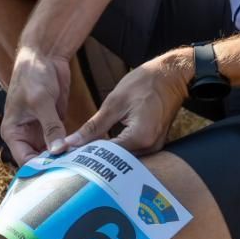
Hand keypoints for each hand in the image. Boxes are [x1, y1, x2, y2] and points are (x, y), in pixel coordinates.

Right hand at [1, 45, 71, 164]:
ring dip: (66, 158)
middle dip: (56, 167)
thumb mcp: (41, 101)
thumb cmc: (33, 75)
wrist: (44, 56)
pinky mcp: (55, 125)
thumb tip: (57, 151)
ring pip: (52, 154)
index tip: (60, 175)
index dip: (41, 170)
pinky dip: (72, 147)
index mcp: (13, 132)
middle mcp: (25, 135)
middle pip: (39, 161)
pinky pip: (63, 142)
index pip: (25, 161)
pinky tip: (86, 152)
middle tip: (76, 174)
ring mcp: (40, 131)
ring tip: (83, 166)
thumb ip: (50, 127)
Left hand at [62, 52, 189, 154]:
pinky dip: (116, 150)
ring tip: (83, 152)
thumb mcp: (114, 102)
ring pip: (124, 159)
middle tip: (72, 157)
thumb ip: (94, 126)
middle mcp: (150, 148)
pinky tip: (101, 146)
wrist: (171, 75)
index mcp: (140, 137)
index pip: (108, 156)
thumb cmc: (145, 83)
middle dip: (95, 159)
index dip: (87, 157)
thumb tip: (73, 142)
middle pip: (117, 162)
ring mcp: (154, 147)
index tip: (68, 156)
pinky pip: (132, 153)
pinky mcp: (154, 144)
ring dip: (105, 156)